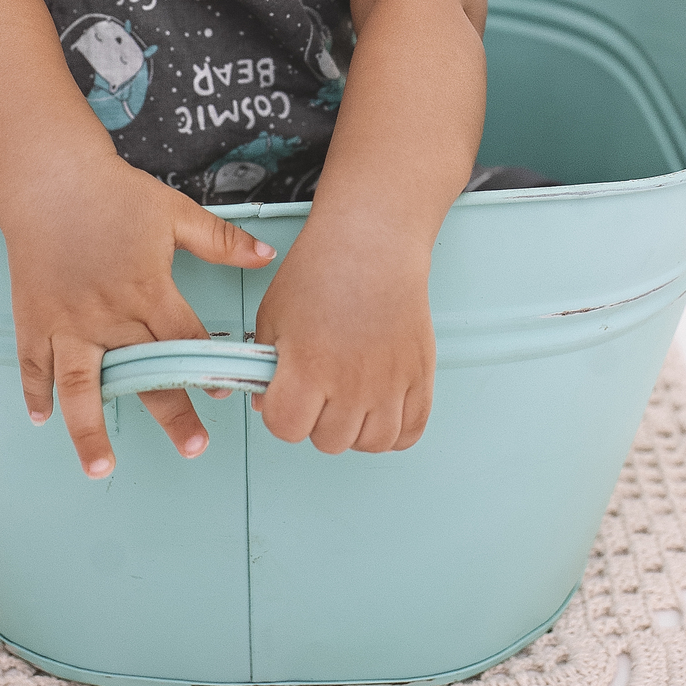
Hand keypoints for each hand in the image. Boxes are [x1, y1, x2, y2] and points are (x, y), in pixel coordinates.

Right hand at [5, 162, 274, 475]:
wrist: (50, 178)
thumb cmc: (115, 194)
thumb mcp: (175, 212)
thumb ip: (221, 241)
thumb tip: (267, 255)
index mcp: (148, 290)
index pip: (185, 342)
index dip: (207, 369)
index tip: (223, 393)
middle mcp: (109, 315)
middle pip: (143, 376)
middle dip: (170, 414)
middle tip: (193, 449)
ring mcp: (67, 323)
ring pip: (80, 387)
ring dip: (90, 430)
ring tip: (101, 467)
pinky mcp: (34, 320)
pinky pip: (35, 365)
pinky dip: (37, 394)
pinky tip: (45, 420)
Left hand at [251, 219, 434, 452]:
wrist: (372, 242)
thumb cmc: (321, 269)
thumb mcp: (273, 315)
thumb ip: (265, 366)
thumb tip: (268, 406)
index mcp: (308, 367)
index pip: (286, 428)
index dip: (281, 412)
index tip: (285, 395)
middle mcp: (351, 384)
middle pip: (328, 441)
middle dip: (316, 419)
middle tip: (318, 389)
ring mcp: (390, 384)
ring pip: (371, 443)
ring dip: (355, 429)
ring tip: (348, 399)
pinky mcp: (420, 377)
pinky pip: (411, 432)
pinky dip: (395, 430)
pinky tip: (380, 408)